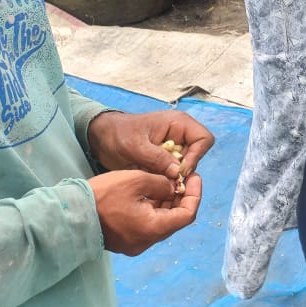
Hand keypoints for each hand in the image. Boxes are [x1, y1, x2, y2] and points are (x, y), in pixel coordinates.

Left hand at [87, 110, 213, 179]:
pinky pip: (175, 169)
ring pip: (187, 164)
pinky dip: (167, 178)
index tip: (180, 172)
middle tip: (169, 181)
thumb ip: (157, 158)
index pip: (204, 139)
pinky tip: (154, 181)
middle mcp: (181, 134)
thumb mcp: (136, 147)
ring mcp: (174, 146)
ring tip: (159, 182)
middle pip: (198, 153)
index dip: (196, 156)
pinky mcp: (166, 157)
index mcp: (179, 124)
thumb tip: (178, 172)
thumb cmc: (118, 135)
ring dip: (175, 175)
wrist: (101, 138)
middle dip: (185, 168)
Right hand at [89, 169, 202, 255]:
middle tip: (182, 177)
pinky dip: (154, 209)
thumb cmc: (103, 196)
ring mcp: (134, 243)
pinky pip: (147, 225)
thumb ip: (162, 184)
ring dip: (168, 203)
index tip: (194, 177)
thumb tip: (174, 188)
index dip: (195, 194)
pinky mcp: (124, 240)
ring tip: (167, 182)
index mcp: (153, 229)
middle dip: (182, 197)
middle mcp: (146, 241)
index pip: (187, 215)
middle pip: (175, 220)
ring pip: (161, 222)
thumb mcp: (138, 180)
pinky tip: (151, 193)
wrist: (69, 214)